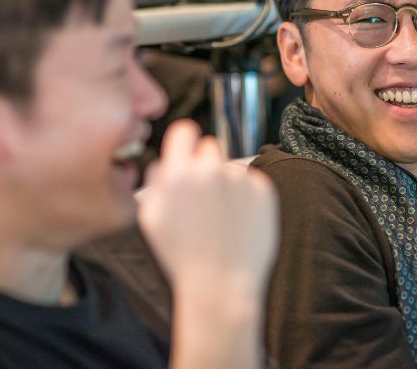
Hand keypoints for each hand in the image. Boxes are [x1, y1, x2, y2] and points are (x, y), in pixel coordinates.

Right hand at [137, 120, 278, 300]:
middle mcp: (210, 169)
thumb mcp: (152, 220)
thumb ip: (157, 183)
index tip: (187, 150)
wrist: (221, 286)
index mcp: (179, 174)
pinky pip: (252, 183)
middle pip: (209, 147)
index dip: (185, 140)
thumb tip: (165, 162)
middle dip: (204, 165)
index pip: (185, 131)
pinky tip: (238, 223)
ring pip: (231, 168)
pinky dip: (246, 197)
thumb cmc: (182, 257)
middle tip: (203, 198)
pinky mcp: (263, 190)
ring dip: (226, 184)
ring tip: (221, 219)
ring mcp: (240, 179)